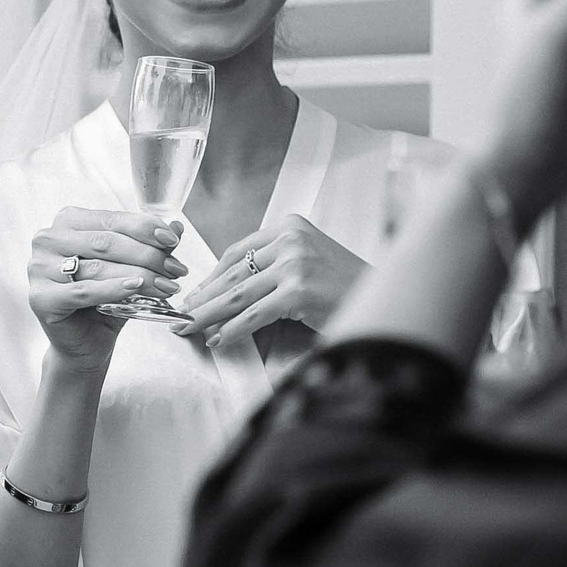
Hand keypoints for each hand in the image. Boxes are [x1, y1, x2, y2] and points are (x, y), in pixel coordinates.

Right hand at [26, 209, 187, 364]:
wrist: (85, 344)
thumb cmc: (106, 301)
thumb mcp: (130, 268)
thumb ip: (149, 246)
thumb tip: (177, 226)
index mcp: (67, 222)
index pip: (111, 220)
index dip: (146, 228)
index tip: (173, 240)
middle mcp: (48, 239)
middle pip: (107, 243)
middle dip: (148, 255)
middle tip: (175, 269)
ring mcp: (39, 268)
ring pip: (98, 267)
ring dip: (139, 275)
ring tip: (167, 286)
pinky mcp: (40, 298)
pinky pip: (83, 291)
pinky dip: (112, 289)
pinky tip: (135, 289)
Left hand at [176, 213, 366, 348]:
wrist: (384, 299)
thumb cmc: (345, 286)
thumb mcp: (308, 260)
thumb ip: (274, 265)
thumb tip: (230, 291)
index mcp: (290, 226)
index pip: (238, 252)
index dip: (212, 276)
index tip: (195, 294)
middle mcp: (290, 240)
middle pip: (234, 274)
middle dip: (204, 298)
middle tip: (181, 315)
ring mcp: (295, 264)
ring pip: (238, 295)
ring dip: (209, 315)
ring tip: (189, 328)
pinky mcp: (298, 291)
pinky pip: (255, 314)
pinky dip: (232, 329)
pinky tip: (218, 340)